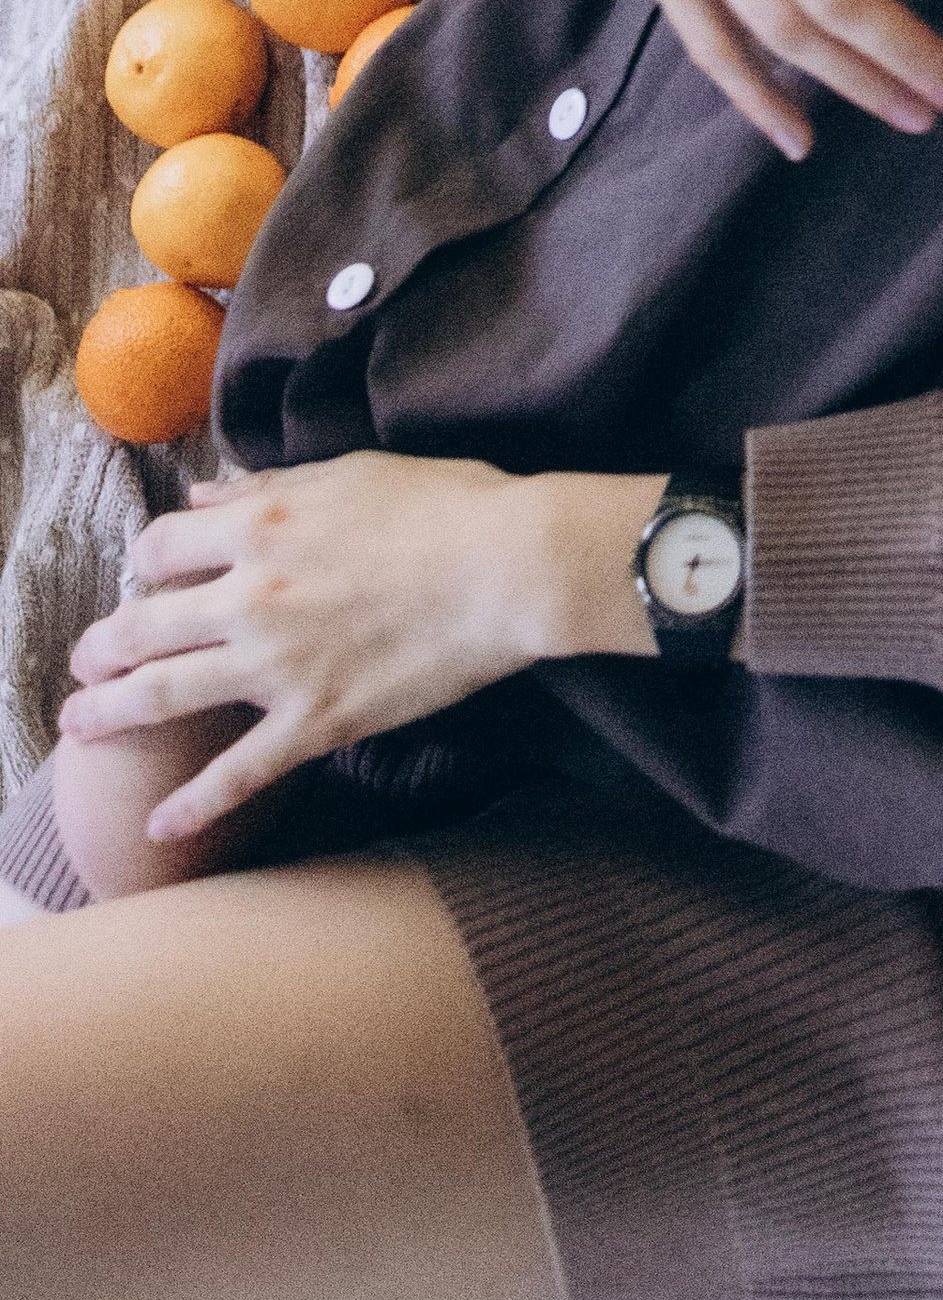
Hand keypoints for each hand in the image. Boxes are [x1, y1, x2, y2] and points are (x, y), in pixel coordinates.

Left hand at [57, 455, 664, 845]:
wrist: (509, 566)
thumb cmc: (445, 505)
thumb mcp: (349, 473)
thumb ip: (265, 486)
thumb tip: (203, 494)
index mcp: (260, 524)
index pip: (162, 545)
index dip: (148, 562)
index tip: (152, 579)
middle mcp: (251, 593)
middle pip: (141, 624)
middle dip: (100, 646)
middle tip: (82, 665)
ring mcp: (278, 663)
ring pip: (164, 695)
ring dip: (109, 714)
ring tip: (76, 728)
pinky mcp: (316, 720)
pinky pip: (238, 771)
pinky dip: (193, 804)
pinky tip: (160, 826)